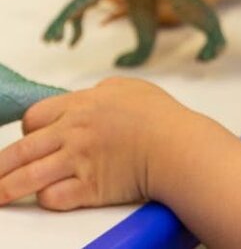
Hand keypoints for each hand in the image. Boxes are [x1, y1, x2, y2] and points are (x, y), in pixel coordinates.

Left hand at [0, 77, 177, 209]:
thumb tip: (93, 95)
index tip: (27, 141)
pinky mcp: (89, 188)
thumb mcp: (128, 89)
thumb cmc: (159, 117)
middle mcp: (73, 131)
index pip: (36, 117)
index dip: (28, 131)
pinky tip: (44, 200)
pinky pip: (54, 197)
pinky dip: (46, 199)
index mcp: (81, 104)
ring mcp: (79, 160)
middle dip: (1, 164)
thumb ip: (103, 92)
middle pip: (24, 148)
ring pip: (30, 176)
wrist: (176, 145)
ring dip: (7, 188)